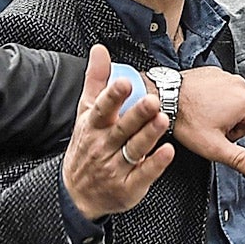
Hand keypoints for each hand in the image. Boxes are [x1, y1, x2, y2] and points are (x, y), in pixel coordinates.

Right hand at [62, 46, 171, 221]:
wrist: (77, 193)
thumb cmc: (86, 148)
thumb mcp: (86, 113)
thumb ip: (96, 81)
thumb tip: (99, 50)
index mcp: (93, 127)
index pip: (101, 109)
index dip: (113, 96)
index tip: (124, 83)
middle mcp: (102, 146)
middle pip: (121, 129)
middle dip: (136, 114)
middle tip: (152, 100)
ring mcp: (115, 168)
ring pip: (134, 150)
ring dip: (148, 135)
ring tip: (162, 120)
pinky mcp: (129, 186)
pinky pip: (143, 174)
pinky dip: (155, 164)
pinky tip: (167, 152)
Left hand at [171, 67, 244, 180]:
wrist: (163, 97)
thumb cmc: (185, 119)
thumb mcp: (214, 146)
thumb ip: (240, 159)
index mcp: (244, 103)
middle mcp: (238, 86)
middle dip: (237, 129)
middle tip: (217, 135)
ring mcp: (225, 76)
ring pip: (237, 103)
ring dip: (227, 115)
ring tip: (207, 121)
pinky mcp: (214, 73)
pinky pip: (224, 91)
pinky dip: (218, 101)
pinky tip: (202, 108)